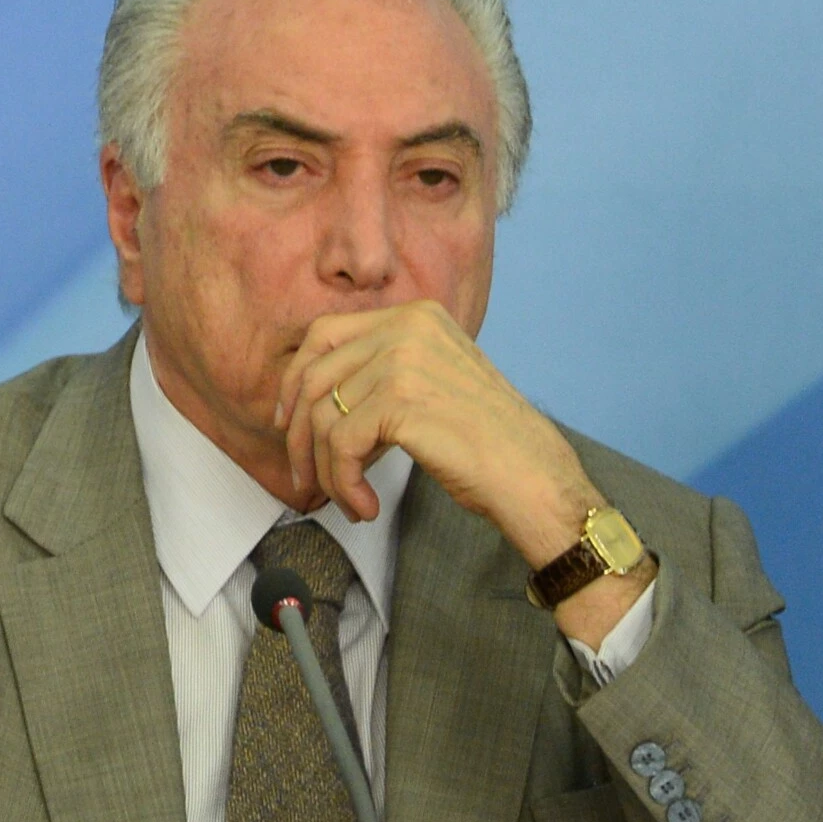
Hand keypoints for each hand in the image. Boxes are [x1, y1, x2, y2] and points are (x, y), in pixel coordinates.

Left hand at [272, 301, 650, 646]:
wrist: (533, 476)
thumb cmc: (483, 442)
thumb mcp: (429, 382)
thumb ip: (379, 372)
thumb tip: (307, 396)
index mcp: (415, 316)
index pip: (323, 334)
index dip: (294, 380)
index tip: (288, 422)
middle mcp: (407, 327)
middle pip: (314, 376)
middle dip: (299, 434)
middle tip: (302, 477)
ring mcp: (404, 360)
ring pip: (323, 418)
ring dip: (326, 470)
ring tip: (348, 499)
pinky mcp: (401, 401)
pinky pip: (341, 446)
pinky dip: (344, 483)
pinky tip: (364, 505)